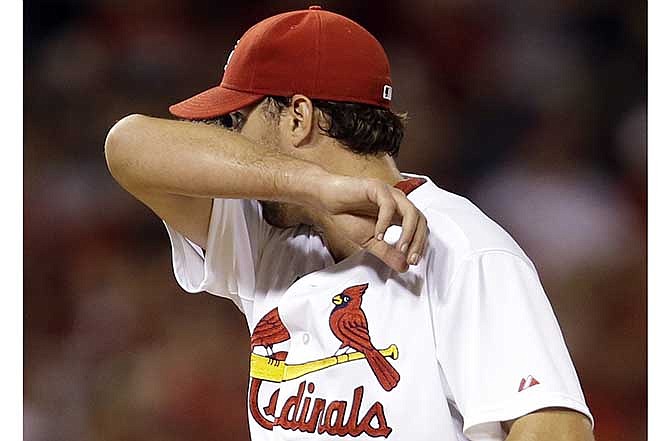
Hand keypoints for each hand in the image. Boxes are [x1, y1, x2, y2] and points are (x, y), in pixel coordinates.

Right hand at [310, 175, 428, 271]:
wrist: (325, 201)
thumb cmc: (346, 216)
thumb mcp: (369, 241)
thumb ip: (387, 252)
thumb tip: (404, 266)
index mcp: (398, 214)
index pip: (420, 228)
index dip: (420, 244)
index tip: (412, 261)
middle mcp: (397, 202)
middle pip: (420, 219)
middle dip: (418, 241)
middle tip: (409, 258)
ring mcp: (388, 193)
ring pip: (410, 211)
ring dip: (408, 232)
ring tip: (399, 249)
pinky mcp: (376, 187)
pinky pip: (388, 204)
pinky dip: (385, 222)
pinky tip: (378, 234)